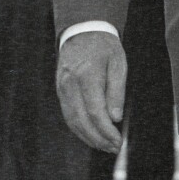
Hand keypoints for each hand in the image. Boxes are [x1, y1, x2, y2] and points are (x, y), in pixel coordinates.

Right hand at [57, 29, 125, 151]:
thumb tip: (115, 117)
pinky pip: (67, 114)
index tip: (118, 141)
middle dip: (98, 139)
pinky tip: (91, 135)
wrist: (82, 30)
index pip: (96, 112)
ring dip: (88, 137)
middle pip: (81, 120)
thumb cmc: (104, 46)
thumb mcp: (119, 63)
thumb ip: (117, 90)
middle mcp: (70, 84)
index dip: (106, 131)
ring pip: (72, 120)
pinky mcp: (60, 90)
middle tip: (113, 148)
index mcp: (87, 75)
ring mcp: (62, 88)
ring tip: (104, 146)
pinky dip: (78, 129)